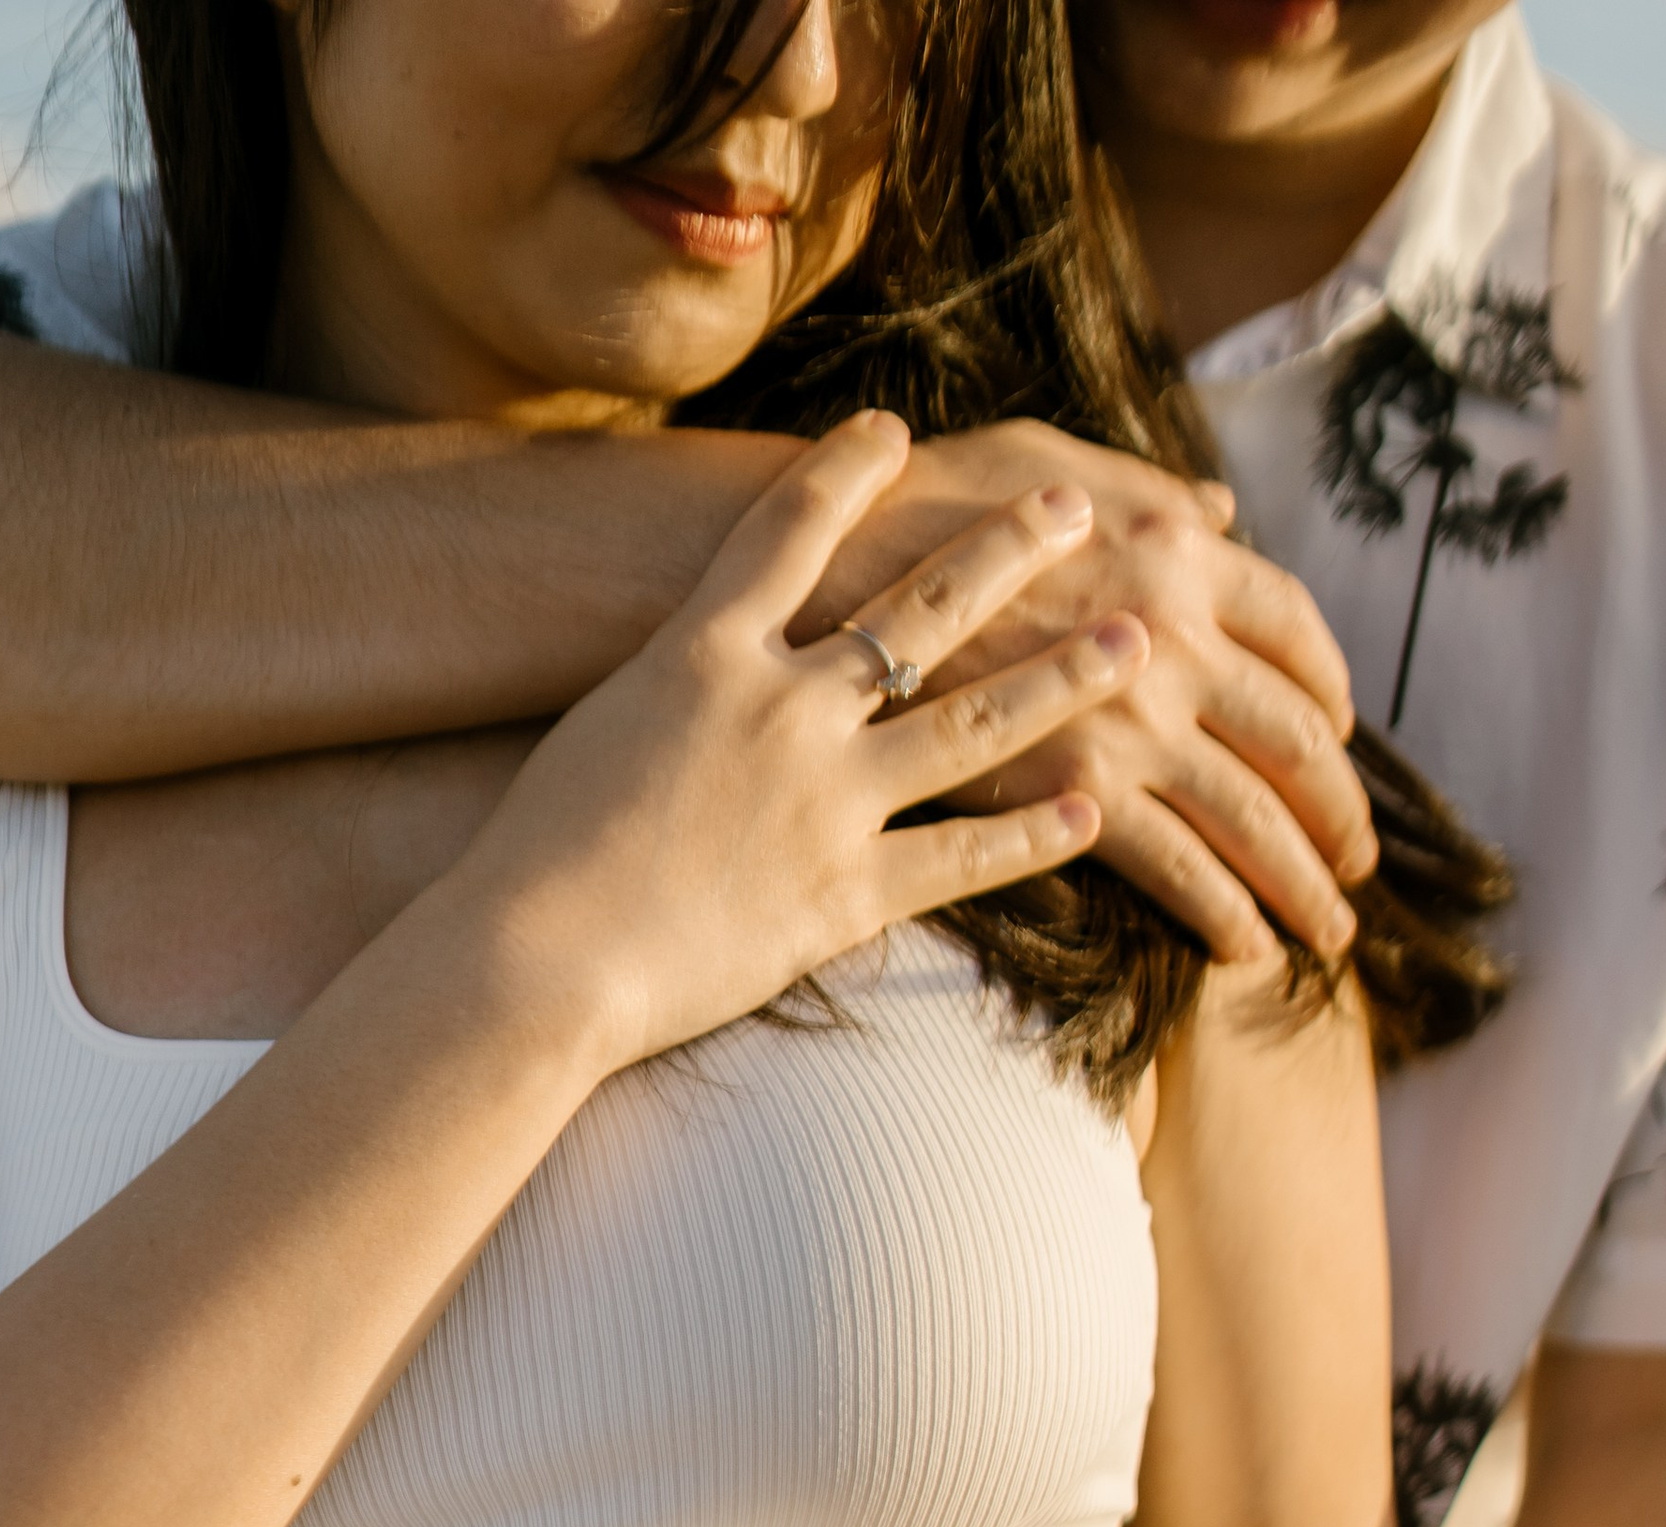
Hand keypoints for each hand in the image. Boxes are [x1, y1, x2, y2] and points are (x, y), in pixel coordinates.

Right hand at [453, 412, 1143, 1071]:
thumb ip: (667, 694)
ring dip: (1063, 678)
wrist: (534, 957)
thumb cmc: (530, 857)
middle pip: (919, 606)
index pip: (788, 528)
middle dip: (1007, 549)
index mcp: (700, 652)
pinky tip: (1094, 809)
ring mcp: (824, 797)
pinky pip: (963, 856)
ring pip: (974, 723)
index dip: (847, 471)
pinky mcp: (846, 892)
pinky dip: (1033, 835)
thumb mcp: (595, 732)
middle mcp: (780, 705)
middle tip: (1077, 510)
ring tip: (1135, 643)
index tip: (898, 429)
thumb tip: (690, 676)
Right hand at [814, 422, 1375, 965]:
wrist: (822, 575)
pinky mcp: (1070, 794)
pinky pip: (1175, 869)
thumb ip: (1142, 489)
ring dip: (1304, 882)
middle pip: (1293, 740)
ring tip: (1330, 930)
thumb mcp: (1037, 456)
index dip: (1329, 689)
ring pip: (1251, 818)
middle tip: (1357, 859)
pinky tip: (1246, 949)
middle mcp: (1170, 636)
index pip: (1294, 627)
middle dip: (1339, 812)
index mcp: (1173, 549)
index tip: (1337, 733)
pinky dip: (1223, 913)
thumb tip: (1221, 510)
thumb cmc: (918, 507)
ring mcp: (1124, 722)